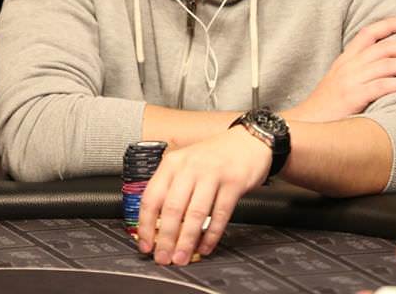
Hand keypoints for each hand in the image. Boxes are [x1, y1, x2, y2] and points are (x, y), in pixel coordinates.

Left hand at [137, 127, 269, 264]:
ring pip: (195, 214)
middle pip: (172, 208)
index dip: (145, 225)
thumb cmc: (216, 155)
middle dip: (165, 239)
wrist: (250, 139)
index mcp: (173, 163)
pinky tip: (206, 246)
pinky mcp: (234, 182)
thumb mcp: (186, 162)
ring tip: (181, 257)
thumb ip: (172, 187)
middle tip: (163, 258)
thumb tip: (157, 224)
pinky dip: (211, 235)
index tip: (146, 244)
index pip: (151, 197)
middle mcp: (190, 166)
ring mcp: (213, 173)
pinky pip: (220, 214)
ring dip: (186, 241)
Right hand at [285, 16, 395, 122]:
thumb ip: (357, 73)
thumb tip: (384, 70)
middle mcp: (349, 66)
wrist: (304, 126)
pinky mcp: (354, 98)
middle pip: (386, 47)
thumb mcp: (338, 83)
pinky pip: (384, 86)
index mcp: (345, 60)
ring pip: (389, 64)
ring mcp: (351, 81)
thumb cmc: (325, 109)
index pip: (369, 32)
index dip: (390, 24)